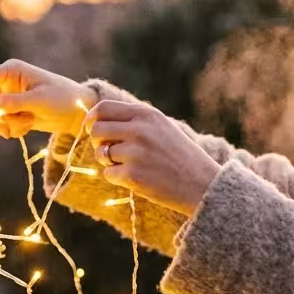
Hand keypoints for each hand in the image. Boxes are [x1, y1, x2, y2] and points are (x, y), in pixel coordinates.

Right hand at [0, 59, 98, 138]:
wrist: (78, 112)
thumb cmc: (62, 98)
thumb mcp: (39, 100)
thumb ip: (14, 102)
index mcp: (12, 70)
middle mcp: (7, 82)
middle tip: (5, 131)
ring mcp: (10, 98)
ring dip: (7, 124)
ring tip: (27, 123)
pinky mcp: (14, 111)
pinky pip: (3, 123)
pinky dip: (14, 128)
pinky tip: (29, 125)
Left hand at [84, 101, 222, 217]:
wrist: (202, 184)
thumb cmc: (179, 156)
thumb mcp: (161, 127)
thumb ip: (134, 120)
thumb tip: (98, 118)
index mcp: (146, 114)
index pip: (103, 108)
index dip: (91, 119)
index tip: (91, 129)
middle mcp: (139, 129)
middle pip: (97, 130)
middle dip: (98, 142)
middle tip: (109, 151)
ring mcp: (135, 152)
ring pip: (101, 153)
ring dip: (108, 162)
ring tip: (128, 166)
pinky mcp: (133, 175)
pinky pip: (108, 174)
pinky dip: (117, 178)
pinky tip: (136, 178)